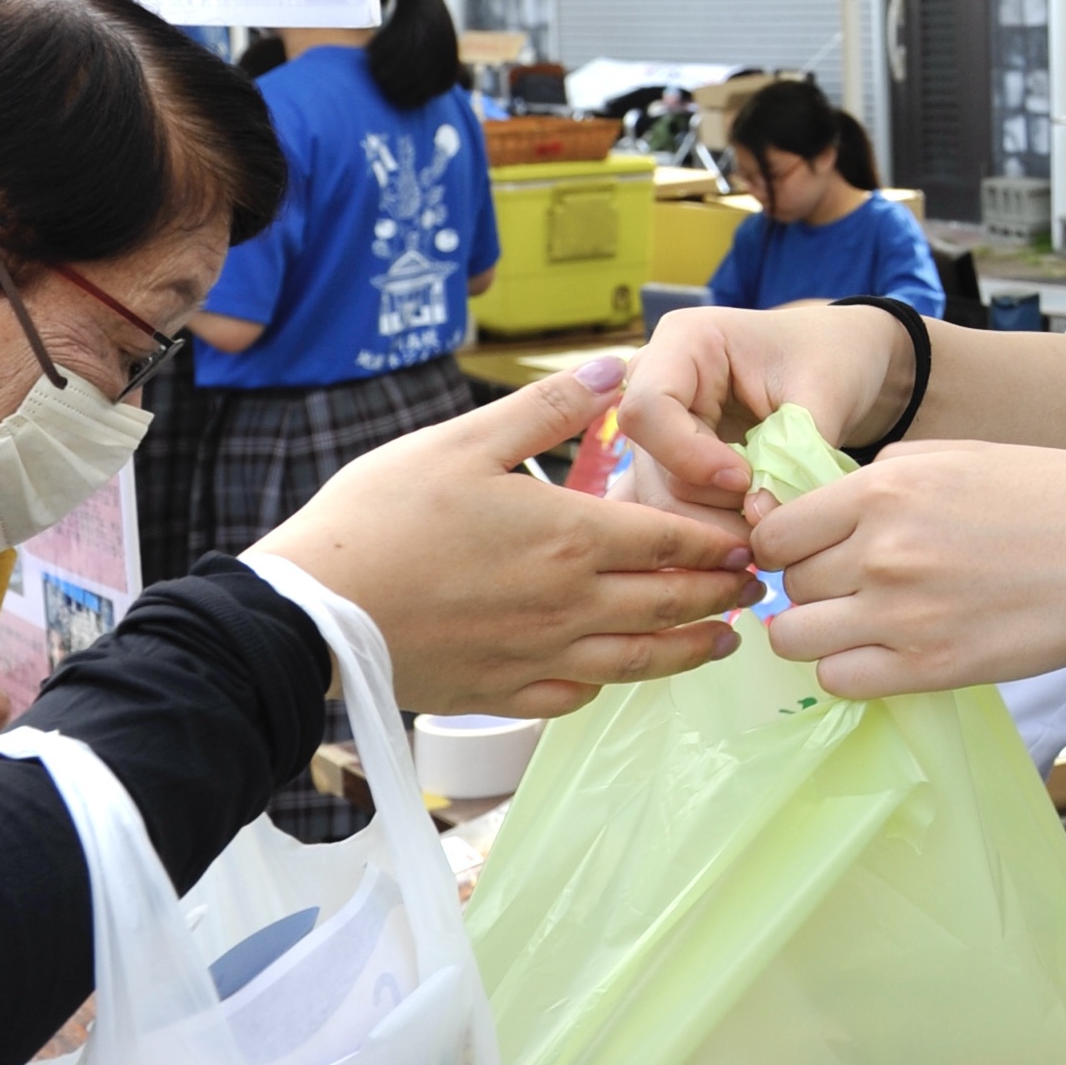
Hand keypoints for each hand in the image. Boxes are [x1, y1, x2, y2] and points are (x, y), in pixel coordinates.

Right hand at [255, 359, 763, 715]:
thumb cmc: (382, 516)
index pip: (672, 539)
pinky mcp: (502, 693)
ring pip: (638, 659)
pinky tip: (620, 674)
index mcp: (572, 537)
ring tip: (721, 641)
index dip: (719, 540)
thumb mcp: (465, 439)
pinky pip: (577, 695)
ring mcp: (540, 656)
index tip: (752, 539)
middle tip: (755, 588)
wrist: (310, 612)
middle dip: (721, 594)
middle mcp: (571, 604)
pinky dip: (611, 684)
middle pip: (670, 603)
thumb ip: (549, 406)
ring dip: (689, 649)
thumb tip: (617, 369)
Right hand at [616, 303, 908, 512]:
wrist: (844, 360)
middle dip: (708, 507)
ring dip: (711, 531)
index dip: (689, 456)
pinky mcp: (672, 465)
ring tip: (768, 539)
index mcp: (685, 342)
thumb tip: (759, 520)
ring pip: (658, 501)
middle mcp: (656, 384)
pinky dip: (707, 535)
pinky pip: (671, 511)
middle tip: (766, 529)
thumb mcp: (824, 392)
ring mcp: (660, 429)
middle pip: (651, 466)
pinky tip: (748, 543)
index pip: (649, 409)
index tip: (745, 480)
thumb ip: (794, 453)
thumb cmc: (834, 358)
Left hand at [752, 439, 1065, 696]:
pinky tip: (879, 651)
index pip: (776, 530)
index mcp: (886, 489)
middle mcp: (883, 551)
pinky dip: (847, 668)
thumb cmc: (1052, 496)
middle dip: (805, 584)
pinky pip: (839, 679)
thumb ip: (887, 474)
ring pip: (796, 637)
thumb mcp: (962, 454)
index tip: (804, 550)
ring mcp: (903, 615)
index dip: (781, 543)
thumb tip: (829, 502)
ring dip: (814, 630)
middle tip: (841, 584)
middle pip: (786, 583)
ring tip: (852, 622)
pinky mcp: (929, 668)